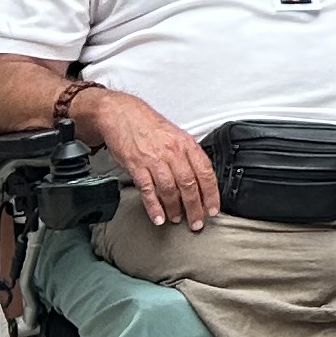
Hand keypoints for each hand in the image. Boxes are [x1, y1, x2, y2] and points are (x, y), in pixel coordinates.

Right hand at [81, 86, 218, 228]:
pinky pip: (147, 190)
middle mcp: (172, 152)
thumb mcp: (176, 135)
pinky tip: (158, 217)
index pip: (205, 172)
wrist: (121, 114)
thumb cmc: (149, 126)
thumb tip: (200, 179)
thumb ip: (188, 155)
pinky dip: (154, 206)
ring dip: (175, 208)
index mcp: (186, 144)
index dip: (211, 193)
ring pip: (170, 189)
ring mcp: (154, 159)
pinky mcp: (136, 165)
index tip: (213, 209)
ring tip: (177, 219)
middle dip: (195, 207)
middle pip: (189, 184)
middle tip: (197, 222)